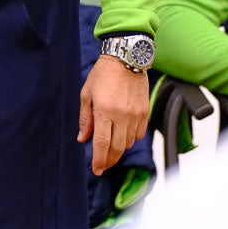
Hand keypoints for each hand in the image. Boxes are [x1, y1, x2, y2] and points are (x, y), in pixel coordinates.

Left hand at [78, 55, 149, 175]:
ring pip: (128, 143)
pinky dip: (130, 138)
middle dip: (109, 160)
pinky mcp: (145, 112)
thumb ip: (85, 119)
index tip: (96, 170)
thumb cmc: (103, 74)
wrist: (126, 58)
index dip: (99, 160)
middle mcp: (122, 115)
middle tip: (102, 165)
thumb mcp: (86, 94)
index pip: (102, 143)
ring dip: (119, 148)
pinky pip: (139, 134)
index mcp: (104, 111)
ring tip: (111, 146)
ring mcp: (135, 115)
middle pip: (117, 148)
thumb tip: (82, 138)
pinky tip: (123, 134)